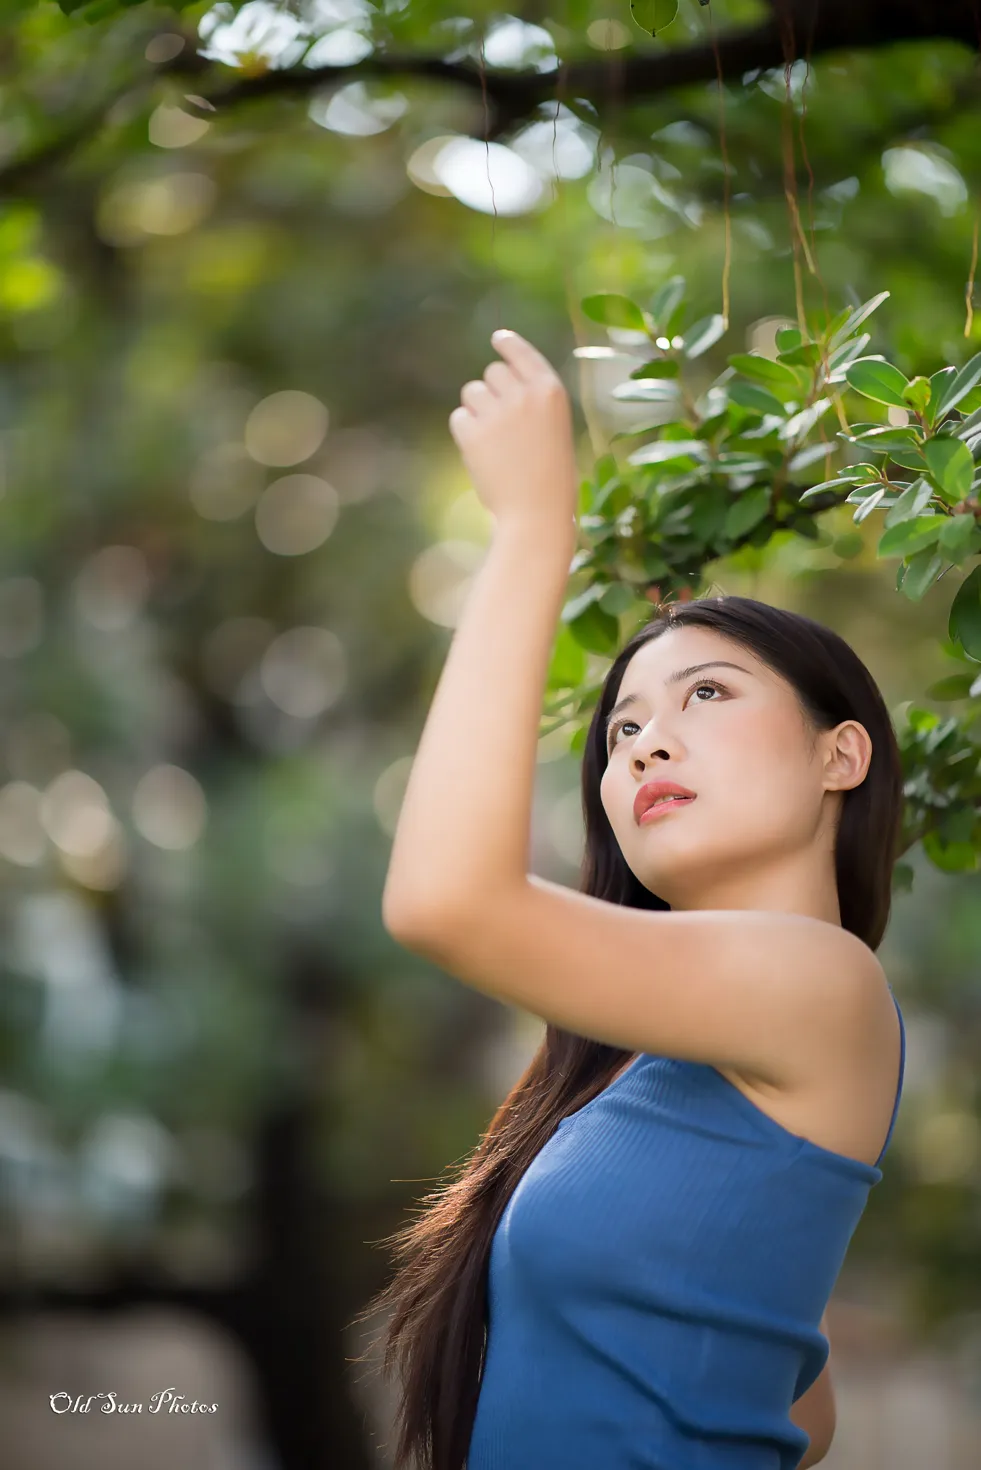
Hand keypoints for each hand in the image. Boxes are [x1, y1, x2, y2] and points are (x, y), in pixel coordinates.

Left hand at [448, 330, 578, 533]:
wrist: (537, 513)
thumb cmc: (551, 478)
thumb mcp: (555, 429)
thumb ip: (533, 401)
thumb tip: (497, 380)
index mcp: (551, 391)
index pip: (522, 353)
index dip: (508, 344)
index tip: (498, 338)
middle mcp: (523, 394)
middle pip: (492, 371)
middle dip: (492, 390)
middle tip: (503, 424)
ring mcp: (497, 412)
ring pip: (472, 391)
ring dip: (477, 410)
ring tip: (495, 442)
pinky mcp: (473, 432)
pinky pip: (458, 417)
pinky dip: (465, 432)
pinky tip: (482, 453)